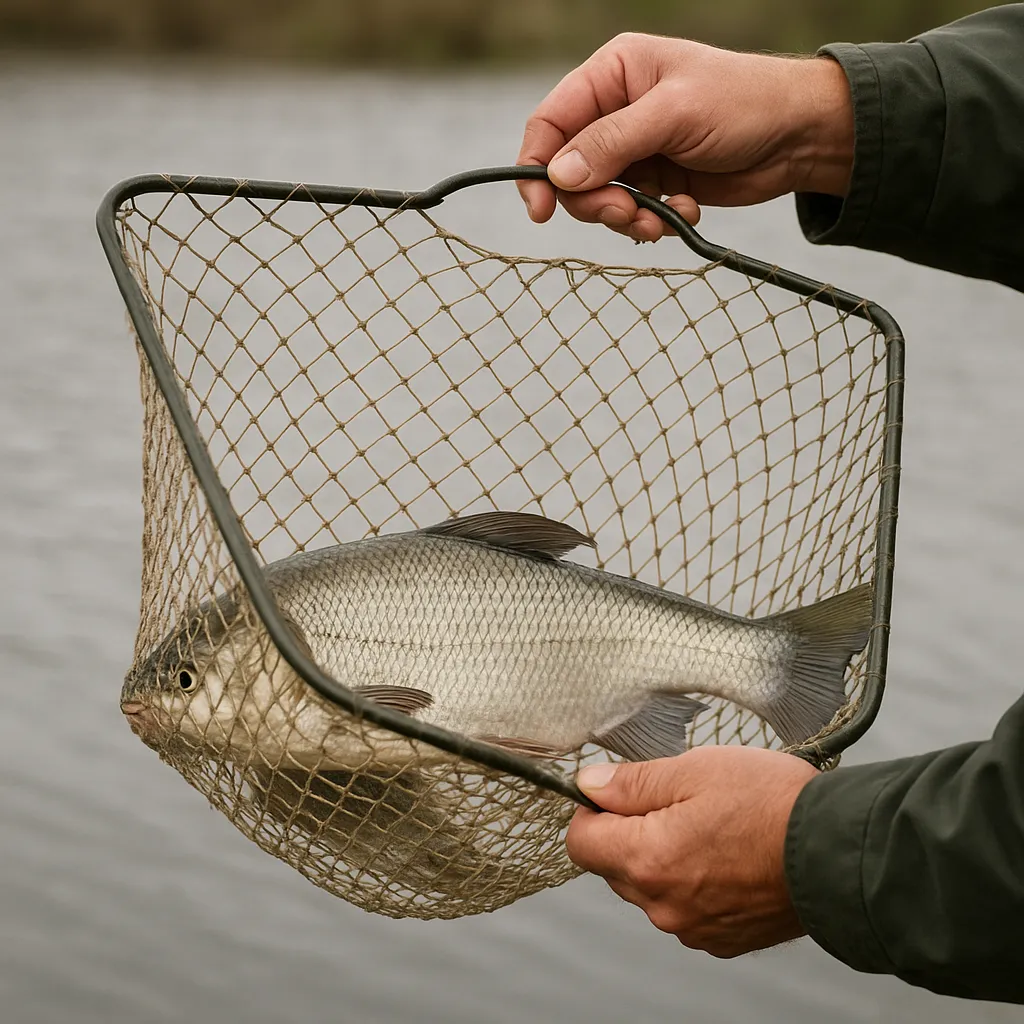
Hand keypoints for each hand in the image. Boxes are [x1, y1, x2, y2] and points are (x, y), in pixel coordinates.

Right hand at [517, 33, 853, 240]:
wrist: (799, 137)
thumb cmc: (745, 103)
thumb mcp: (673, 115)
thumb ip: (612, 143)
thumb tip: (559, 175)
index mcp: (613, 74)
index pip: (552, 122)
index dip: (537, 166)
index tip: (541, 209)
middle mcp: (617, 112)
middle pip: (570, 170)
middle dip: (594, 200)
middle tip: (625, 214)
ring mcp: (636, 150)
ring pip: (598, 198)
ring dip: (625, 218)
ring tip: (659, 221)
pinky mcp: (656, 182)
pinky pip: (631, 214)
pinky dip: (652, 223)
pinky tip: (684, 213)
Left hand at [566, 745, 819, 956]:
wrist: (840, 851)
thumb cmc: (771, 802)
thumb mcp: (693, 770)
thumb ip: (632, 782)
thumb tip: (588, 785)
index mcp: (647, 860)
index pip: (580, 841)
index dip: (594, 809)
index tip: (622, 792)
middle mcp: (662, 905)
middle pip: (613, 865)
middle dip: (631, 832)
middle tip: (678, 801)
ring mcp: (692, 927)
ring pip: (650, 887)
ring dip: (663, 858)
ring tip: (712, 827)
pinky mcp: (721, 939)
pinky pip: (685, 907)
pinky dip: (694, 882)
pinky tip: (729, 856)